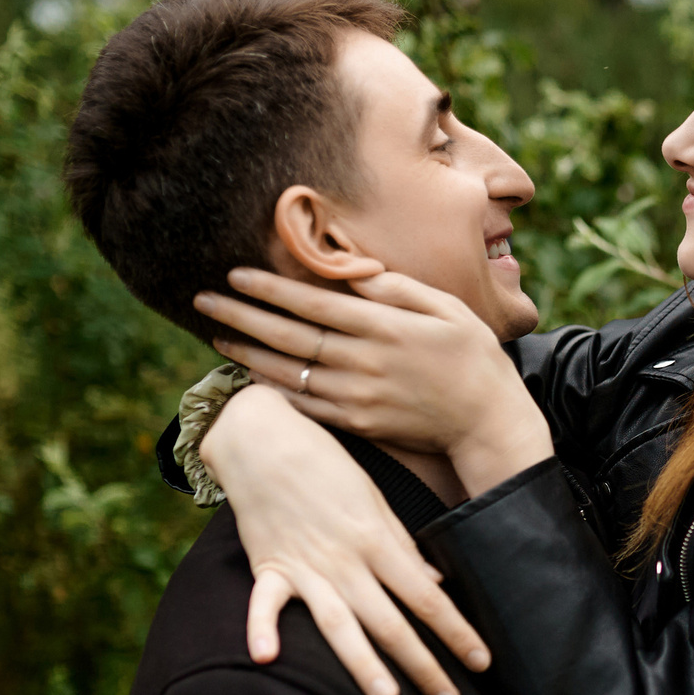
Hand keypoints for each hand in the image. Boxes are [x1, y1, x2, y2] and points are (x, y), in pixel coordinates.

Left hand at [193, 269, 553, 498]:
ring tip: (217, 338)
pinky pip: (306, 406)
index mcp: (383, 327)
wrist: (489, 421)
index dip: (270, 289)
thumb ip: (396, 289)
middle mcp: (364, 361)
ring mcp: (358, 396)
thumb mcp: (446, 308)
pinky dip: (276, 391)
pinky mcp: (359, 424)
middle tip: (204, 301)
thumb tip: (352, 271)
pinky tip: (252, 377)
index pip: (312, 303)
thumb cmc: (472, 357)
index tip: (236, 275)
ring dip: (248, 353)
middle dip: (242, 316)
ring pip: (290, 372)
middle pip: (290, 336)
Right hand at [199, 387, 491, 694]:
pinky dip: (263, 628)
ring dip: (363, 663)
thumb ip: (402, 547)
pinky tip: (266, 659)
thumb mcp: (374, 498)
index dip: (458, 633)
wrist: (263, 435)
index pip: (428, 599)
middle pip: (392, 622)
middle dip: (424, 666)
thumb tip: (433, 587)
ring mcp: (306, 566)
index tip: (482, 663)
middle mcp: (346, 560)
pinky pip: (265, 603)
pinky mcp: (269, 566)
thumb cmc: (325, 463)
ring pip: (340, 624)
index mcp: (378, 542)